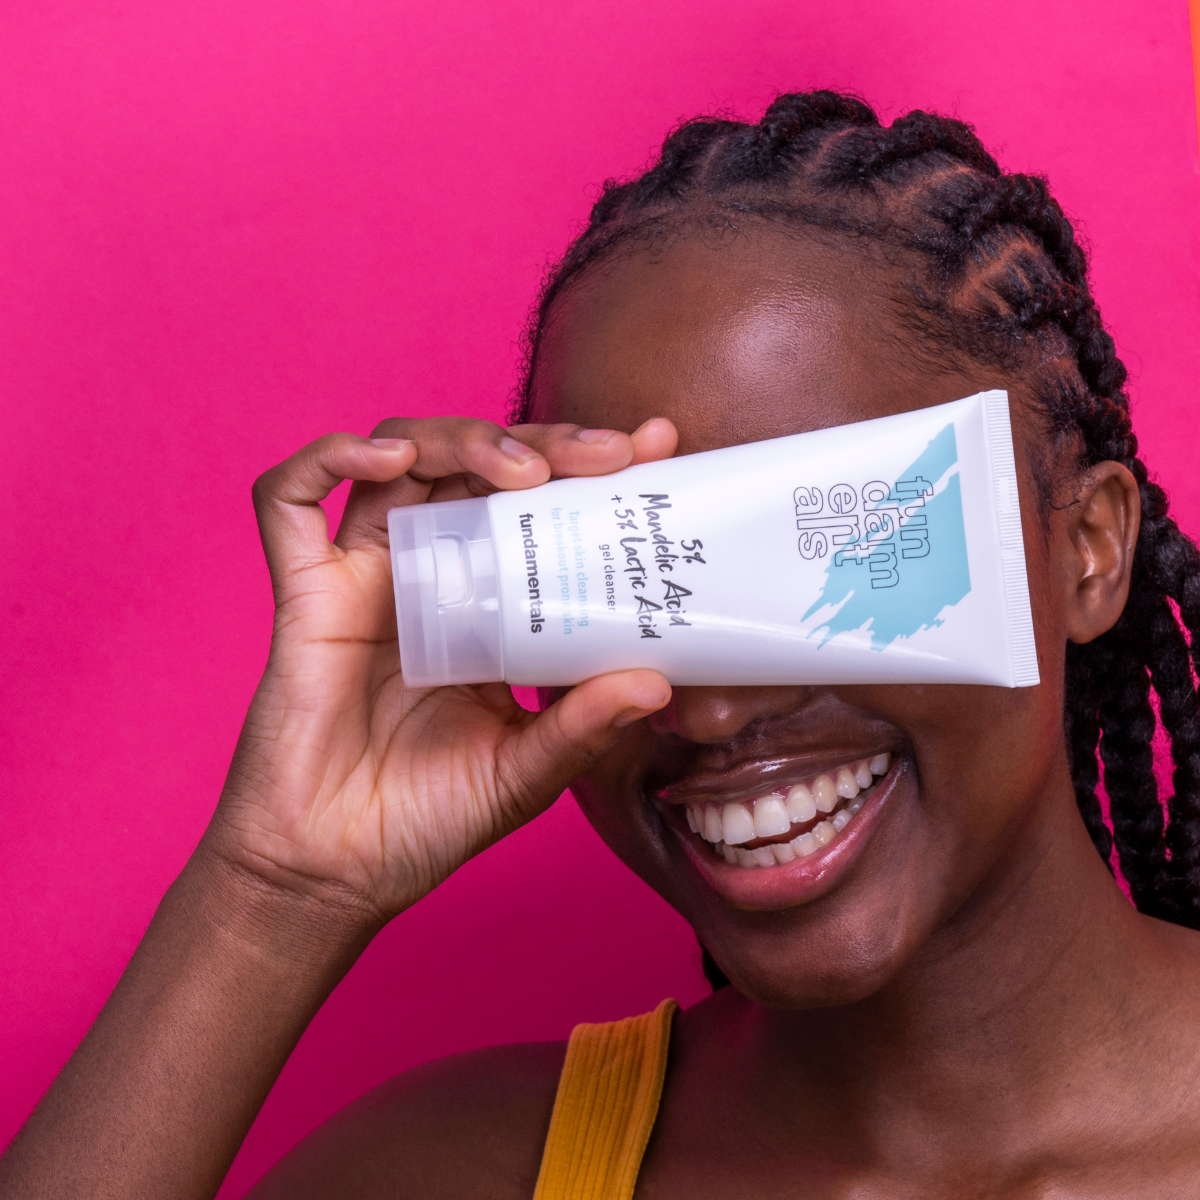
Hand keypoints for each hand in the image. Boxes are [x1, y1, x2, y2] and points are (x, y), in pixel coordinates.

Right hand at [205, 417, 677, 928]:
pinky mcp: (304, 593)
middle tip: (606, 455)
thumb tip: (660, 683)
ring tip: (518, 469)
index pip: (539, 506)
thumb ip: (583, 727)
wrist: (335, 872)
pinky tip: (385, 461)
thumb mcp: (526, 771)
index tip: (653, 445)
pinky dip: (328, 457)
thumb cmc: (427, 818)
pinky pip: (289, 502)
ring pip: (398, 457)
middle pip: (476, 465)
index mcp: (488, 604)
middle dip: (541, 441)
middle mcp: (429, 573)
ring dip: (458, 437)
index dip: (588, 465)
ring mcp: (364, 576)